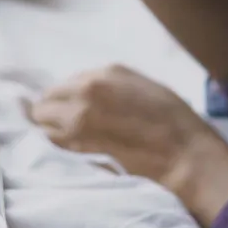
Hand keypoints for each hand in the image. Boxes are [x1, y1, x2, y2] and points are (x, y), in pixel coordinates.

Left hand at [30, 65, 227, 227]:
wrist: (184, 153)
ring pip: (43, 125)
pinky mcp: (79, 147)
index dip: (63, 99)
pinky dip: (55, 146)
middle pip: (45, 103)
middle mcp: (85, 92)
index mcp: (102, 74)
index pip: (62, 85)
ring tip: (65, 139)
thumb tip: (83, 89)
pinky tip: (69, 150)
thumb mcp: (140, 84)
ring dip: (50, 130)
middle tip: (61, 125)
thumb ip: (108, 83)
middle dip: (50, 113)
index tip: (68, 109)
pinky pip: (52, 144)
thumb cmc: (171, 118)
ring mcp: (79, 120)